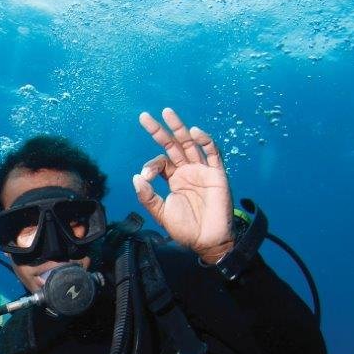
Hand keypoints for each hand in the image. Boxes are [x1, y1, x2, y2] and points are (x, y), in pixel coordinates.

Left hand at [134, 108, 235, 262]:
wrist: (207, 240)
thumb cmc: (185, 229)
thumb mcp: (161, 212)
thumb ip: (148, 196)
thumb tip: (136, 177)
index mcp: (174, 178)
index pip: (161, 161)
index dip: (151, 165)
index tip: (146, 176)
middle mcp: (188, 170)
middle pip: (173, 145)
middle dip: (160, 130)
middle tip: (144, 116)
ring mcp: (202, 170)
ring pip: (190, 144)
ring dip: (179, 128)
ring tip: (167, 112)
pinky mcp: (217, 174)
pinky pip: (212, 153)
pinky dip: (204, 141)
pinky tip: (194, 132)